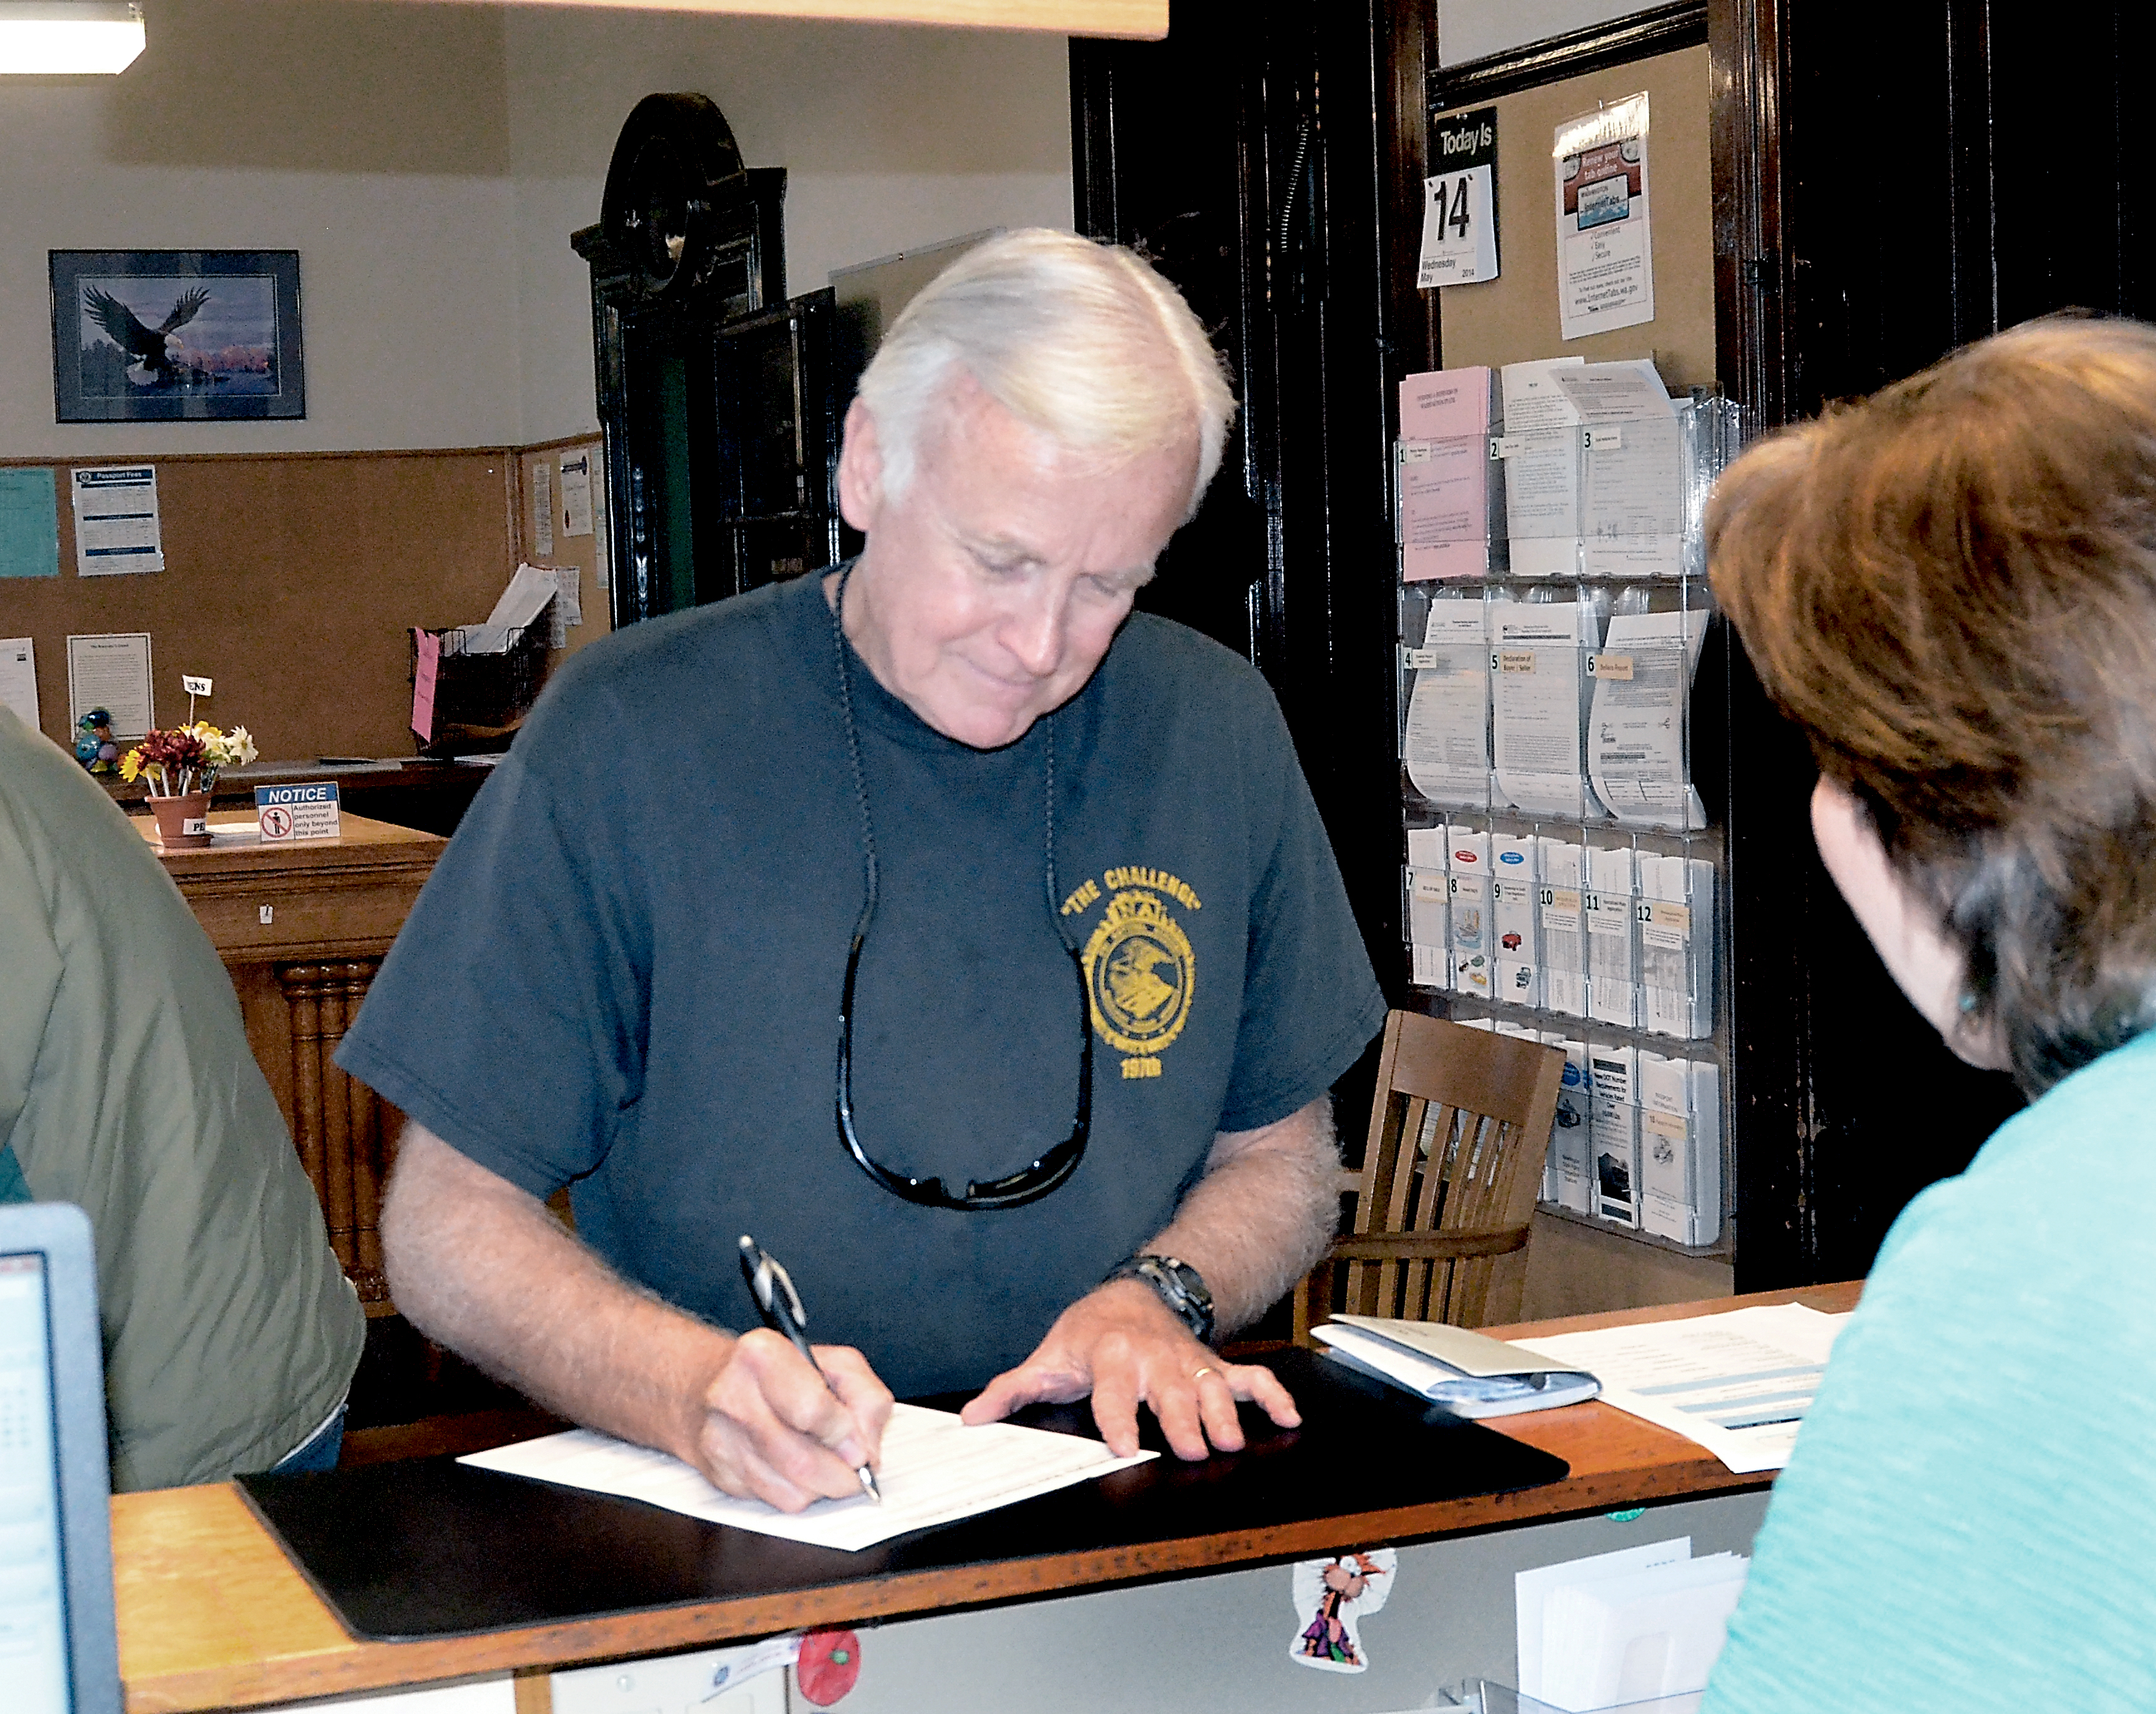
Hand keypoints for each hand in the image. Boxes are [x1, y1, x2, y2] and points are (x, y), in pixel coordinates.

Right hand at [687, 1329, 893, 1511]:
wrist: (710, 1386)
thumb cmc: (780, 1374)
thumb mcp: (835, 1363)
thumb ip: (865, 1398)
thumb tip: (866, 1449)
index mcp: (763, 1356)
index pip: (811, 1409)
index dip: (845, 1434)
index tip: (858, 1444)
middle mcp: (734, 1396)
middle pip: (802, 1461)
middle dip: (841, 1475)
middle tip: (853, 1468)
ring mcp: (721, 1439)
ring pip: (789, 1492)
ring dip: (821, 1488)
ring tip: (825, 1464)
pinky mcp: (718, 1474)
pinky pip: (773, 1502)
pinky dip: (796, 1494)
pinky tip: (795, 1470)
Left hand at [959, 1280, 1299, 1459]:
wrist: (1134, 1291)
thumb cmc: (1089, 1331)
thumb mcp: (1049, 1356)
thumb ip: (1014, 1389)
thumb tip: (973, 1418)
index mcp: (1110, 1358)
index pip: (1113, 1393)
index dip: (1118, 1418)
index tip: (1124, 1445)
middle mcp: (1153, 1360)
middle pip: (1170, 1393)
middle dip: (1182, 1421)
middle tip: (1195, 1449)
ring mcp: (1188, 1363)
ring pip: (1211, 1387)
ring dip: (1223, 1414)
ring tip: (1230, 1441)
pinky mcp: (1213, 1366)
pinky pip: (1249, 1378)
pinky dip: (1272, 1396)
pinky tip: (1289, 1418)